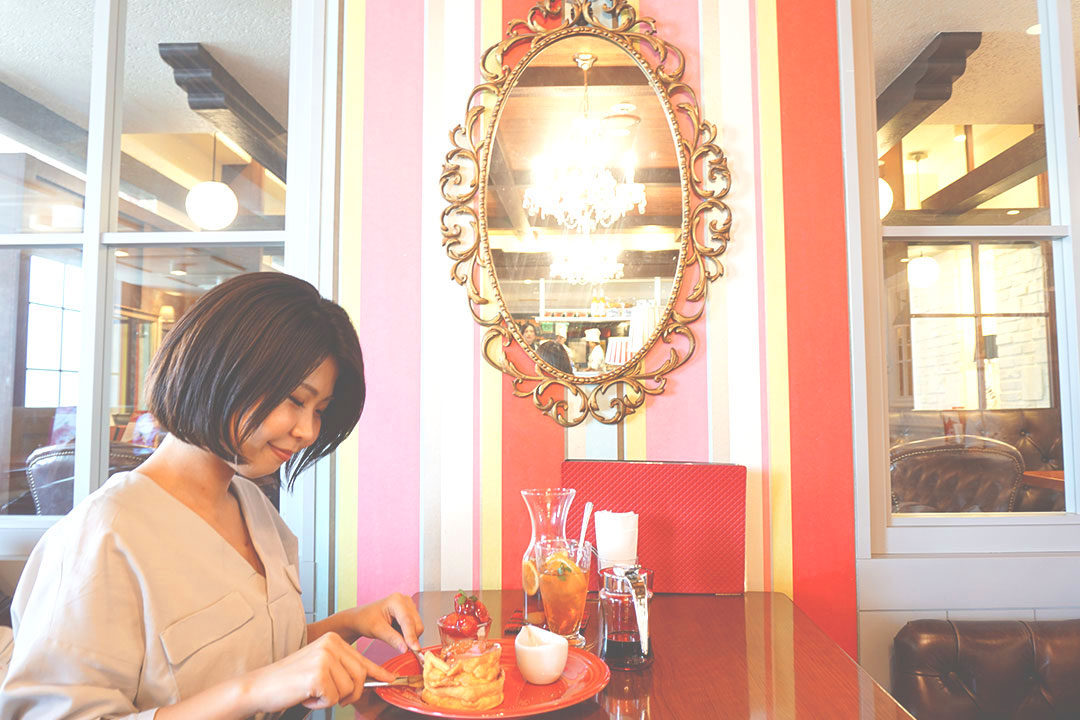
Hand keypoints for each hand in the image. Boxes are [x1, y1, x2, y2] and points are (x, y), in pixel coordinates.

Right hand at [244, 631, 396, 712]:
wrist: (260, 686)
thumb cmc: (289, 680)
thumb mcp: (320, 667)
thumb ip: (343, 669)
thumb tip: (369, 679)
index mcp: (333, 639)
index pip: (362, 659)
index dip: (378, 673)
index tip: (391, 679)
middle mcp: (331, 644)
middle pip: (360, 676)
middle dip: (351, 694)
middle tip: (330, 697)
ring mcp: (325, 658)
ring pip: (347, 690)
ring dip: (331, 699)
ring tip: (312, 691)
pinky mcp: (318, 674)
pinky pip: (333, 698)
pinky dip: (320, 703)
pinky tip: (306, 694)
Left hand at [353, 592, 424, 652]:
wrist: (361, 618)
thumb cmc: (366, 620)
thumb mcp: (377, 630)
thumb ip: (392, 639)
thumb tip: (406, 649)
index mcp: (397, 600)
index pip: (407, 621)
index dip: (411, 636)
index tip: (415, 649)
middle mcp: (405, 601)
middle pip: (416, 625)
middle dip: (410, 638)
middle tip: (399, 646)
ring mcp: (409, 606)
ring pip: (418, 627)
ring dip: (409, 637)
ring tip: (393, 635)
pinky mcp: (410, 613)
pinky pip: (415, 628)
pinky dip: (408, 635)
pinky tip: (397, 633)